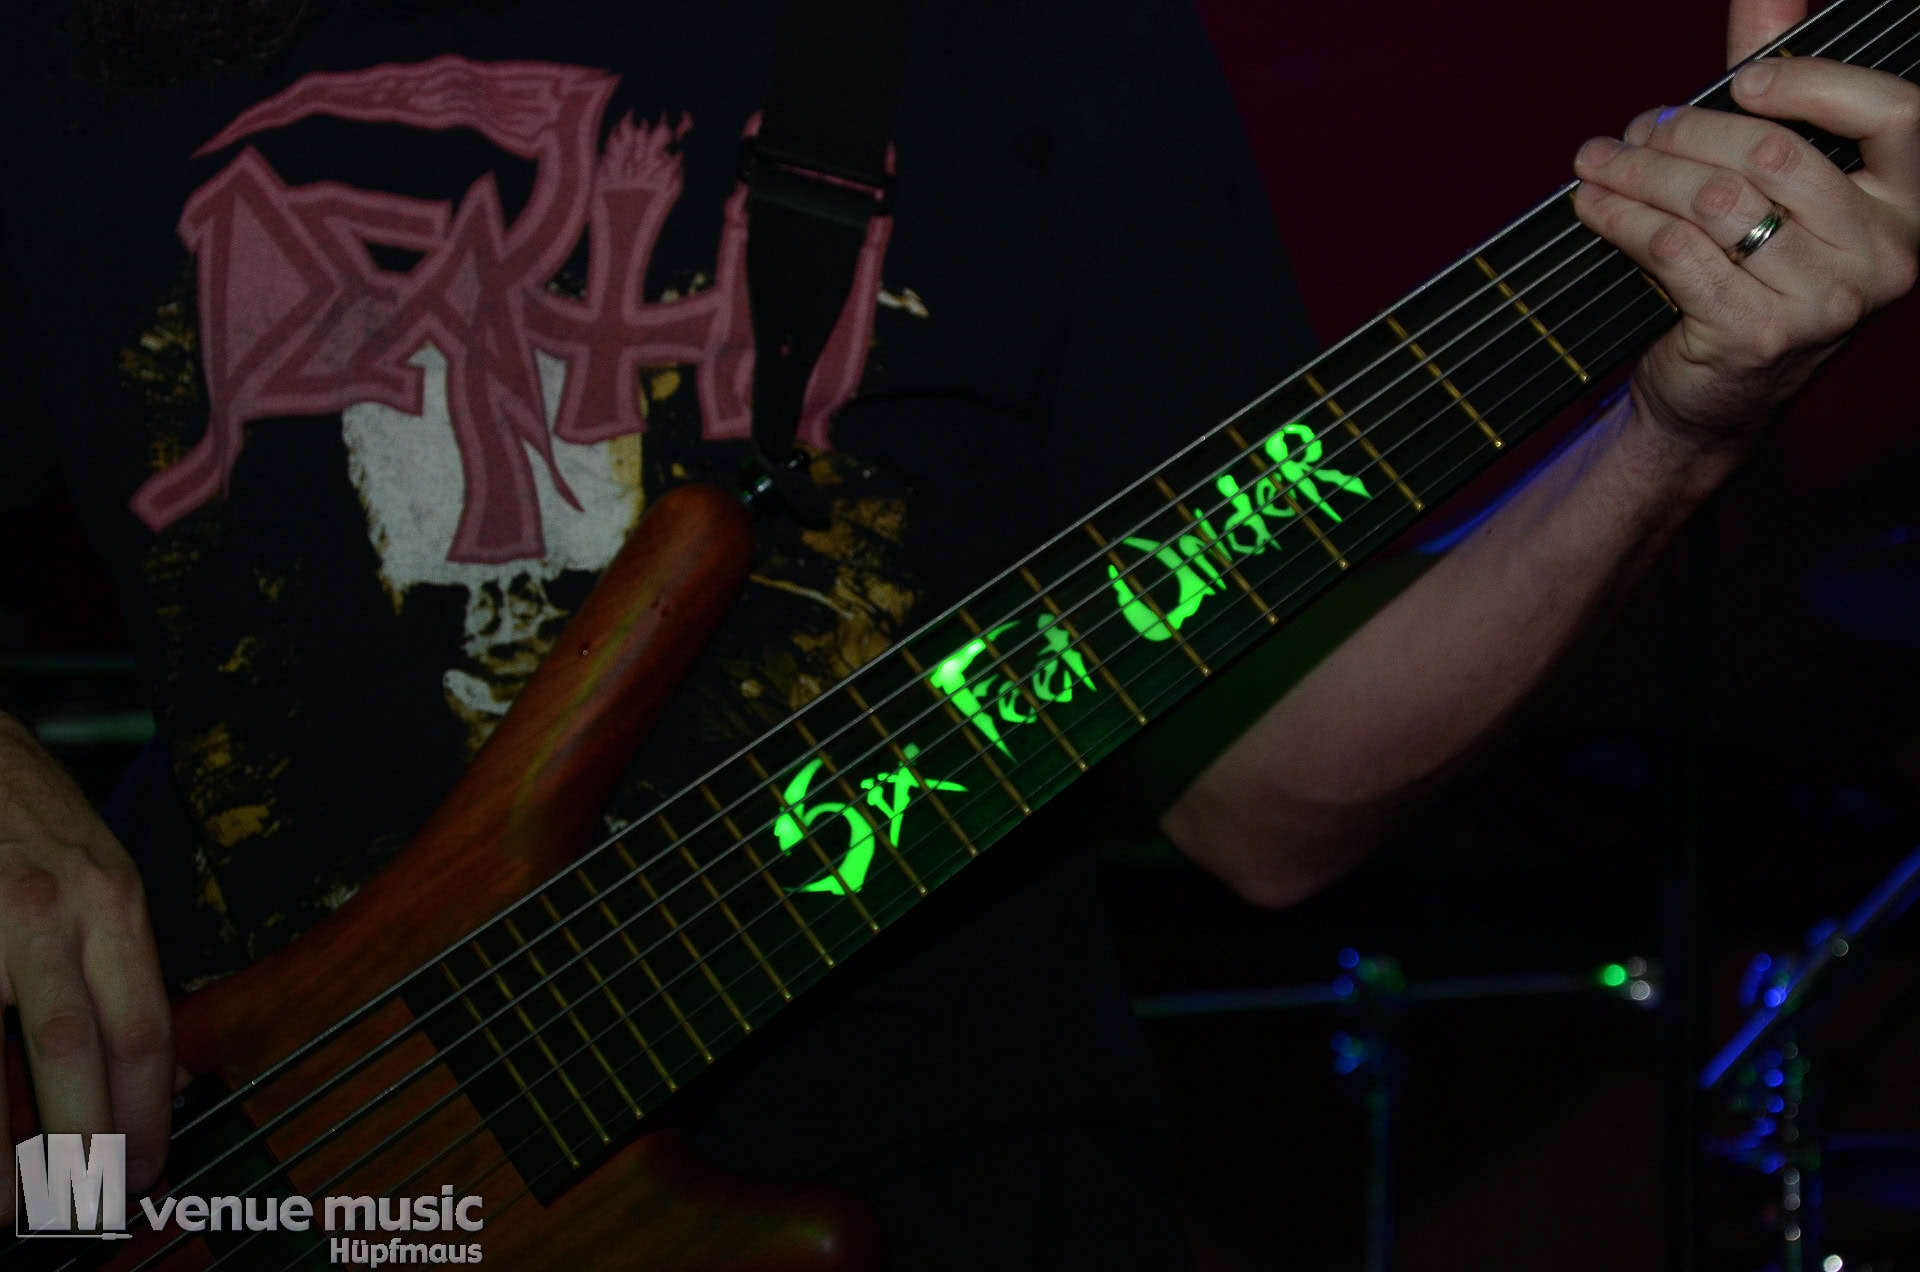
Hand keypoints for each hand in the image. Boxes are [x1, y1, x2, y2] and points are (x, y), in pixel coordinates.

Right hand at [0, 715, 170, 1222]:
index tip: (147, 1164)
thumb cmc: (31, 824)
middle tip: (89, 1200)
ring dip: (4, 1148)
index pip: (146, 1027)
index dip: (149, 1108)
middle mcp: (52, 914)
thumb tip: (157, 1073)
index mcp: (112, 905)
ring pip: (10, 1050)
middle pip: (80, 1047)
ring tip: (10, 1205)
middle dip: (87, 1138)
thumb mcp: (102, 879)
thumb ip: (124, 966)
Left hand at [1569, 0, 1919, 449]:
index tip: (1743, 82)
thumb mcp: (1780, 188)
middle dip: (1684, 132)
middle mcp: (1885, 255)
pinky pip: (1675, 250)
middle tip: (1629, 133)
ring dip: (1638, 174)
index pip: (1896, 112)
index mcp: (1910, 206)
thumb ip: (1784, 90)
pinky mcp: (1758, 334)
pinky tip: (1592, 209)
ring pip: (1715, 200)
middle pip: (1775, 154)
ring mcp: (1826, 302)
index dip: (1814, 82)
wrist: (1715, 399)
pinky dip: (1620, 220)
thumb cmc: (1749, 278)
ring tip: (1597, 164)